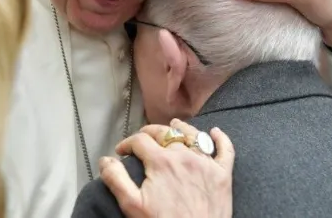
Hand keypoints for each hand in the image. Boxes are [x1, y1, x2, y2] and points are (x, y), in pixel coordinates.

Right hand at [100, 119, 233, 217]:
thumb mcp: (133, 206)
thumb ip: (116, 179)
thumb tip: (105, 160)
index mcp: (161, 162)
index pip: (140, 140)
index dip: (127, 143)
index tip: (122, 151)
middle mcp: (184, 156)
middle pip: (165, 132)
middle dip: (149, 132)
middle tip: (141, 140)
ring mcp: (206, 164)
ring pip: (193, 135)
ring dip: (181, 128)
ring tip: (174, 125)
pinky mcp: (223, 175)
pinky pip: (225, 150)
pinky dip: (221, 139)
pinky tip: (215, 132)